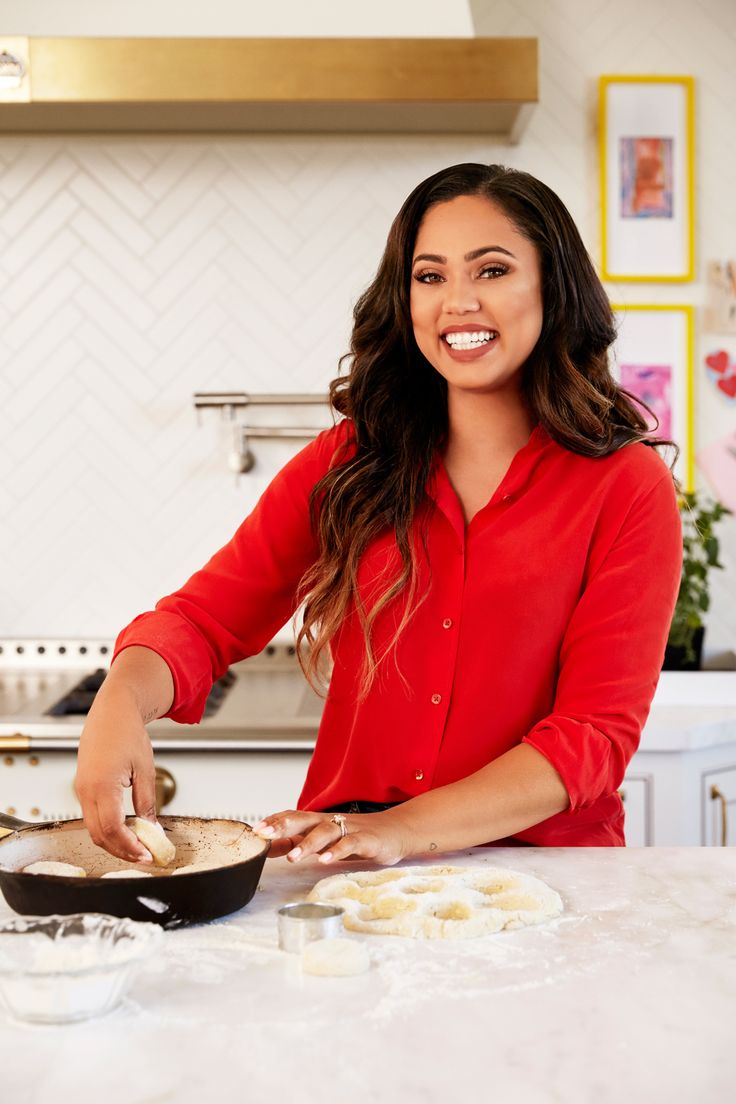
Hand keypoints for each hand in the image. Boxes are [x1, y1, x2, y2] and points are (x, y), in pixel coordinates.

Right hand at [75, 684, 156, 863]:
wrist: (112, 712)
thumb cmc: (128, 733)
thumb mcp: (145, 769)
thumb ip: (147, 801)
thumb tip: (153, 829)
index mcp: (103, 785)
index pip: (113, 829)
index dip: (129, 847)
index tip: (147, 855)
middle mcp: (86, 790)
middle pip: (99, 835)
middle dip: (121, 851)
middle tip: (144, 857)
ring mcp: (81, 789)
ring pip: (93, 829)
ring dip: (113, 842)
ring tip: (137, 846)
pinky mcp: (82, 787)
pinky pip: (91, 816)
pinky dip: (107, 828)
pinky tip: (125, 830)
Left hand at [252, 808, 412, 866]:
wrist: (396, 832)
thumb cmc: (357, 837)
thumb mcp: (324, 841)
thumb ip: (298, 841)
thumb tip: (269, 847)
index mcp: (319, 821)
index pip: (293, 817)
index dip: (274, 822)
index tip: (255, 831)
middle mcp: (331, 822)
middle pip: (304, 818)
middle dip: (283, 825)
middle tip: (264, 835)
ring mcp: (349, 829)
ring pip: (325, 831)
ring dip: (307, 843)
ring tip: (293, 857)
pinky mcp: (366, 840)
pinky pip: (350, 844)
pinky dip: (337, 851)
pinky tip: (325, 861)